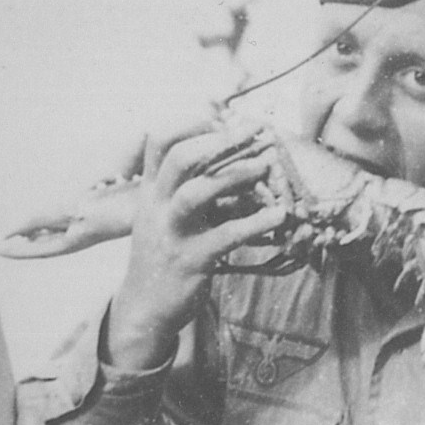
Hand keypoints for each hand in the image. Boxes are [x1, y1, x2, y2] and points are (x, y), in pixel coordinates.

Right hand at [105, 117, 287, 368]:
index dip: (191, 123)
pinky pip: (224, 236)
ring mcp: (172, 233)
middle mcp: (157, 207)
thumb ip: (191, 190)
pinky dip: (255, 223)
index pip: (159, 141)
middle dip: (219, 140)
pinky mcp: (191, 261)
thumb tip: (236, 163)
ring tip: (267, 165)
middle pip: (180, 158)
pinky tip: (279, 215)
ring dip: (235, 175)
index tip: (224, 118)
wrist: (145, 306)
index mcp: (151, 191)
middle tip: (256, 131)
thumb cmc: (167, 254)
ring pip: (196, 193)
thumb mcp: (168, 216)